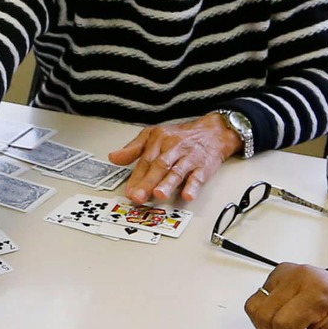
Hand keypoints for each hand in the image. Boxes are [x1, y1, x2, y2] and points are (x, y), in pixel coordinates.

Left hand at [109, 113, 240, 203]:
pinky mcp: (204, 167)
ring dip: (168, 184)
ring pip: (177, 171)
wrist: (213, 132)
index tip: (129, 191)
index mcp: (159, 141)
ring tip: (159, 194)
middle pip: (159, 166)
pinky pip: (198, 177)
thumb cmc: (181, 137)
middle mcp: (174, 149)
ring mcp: (189, 158)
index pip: (145, 161)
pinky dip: (193, 186)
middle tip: (138, 196)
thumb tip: (114, 158)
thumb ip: (133, 148)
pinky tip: (187, 195)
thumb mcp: (153, 135)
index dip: (136, 177)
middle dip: (148, 182)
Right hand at [245, 263, 327, 328]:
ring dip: (267, 322)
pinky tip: (286, 311)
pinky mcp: (278, 272)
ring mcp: (286, 271)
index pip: (282, 324)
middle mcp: (298, 276)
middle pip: (263, 315)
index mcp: (316, 292)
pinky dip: (267, 311)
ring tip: (290, 322)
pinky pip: (256, 298)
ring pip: (253, 307)